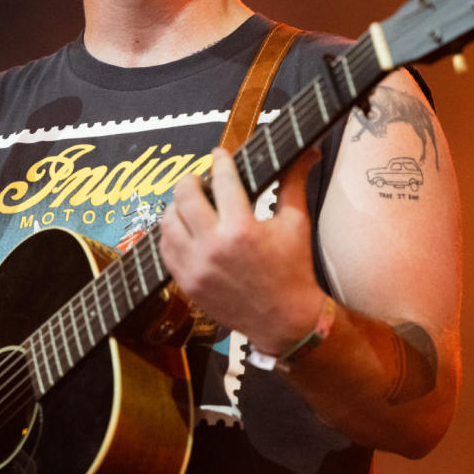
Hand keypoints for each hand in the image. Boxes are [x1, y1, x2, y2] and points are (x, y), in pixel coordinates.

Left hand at [159, 147, 326, 353]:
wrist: (285, 321)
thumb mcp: (296, 223)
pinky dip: (171, 233)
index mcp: (242, 229)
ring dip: (176, 206)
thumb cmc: (293, 270)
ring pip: (168, 221)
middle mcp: (214, 247)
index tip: (219, 155)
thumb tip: (307, 152)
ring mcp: (196, 267)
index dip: (220, 161)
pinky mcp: (187, 283)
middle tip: (199, 178)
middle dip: (191, 180)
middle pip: (185, 196)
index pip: (223, 181)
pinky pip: (166, 249)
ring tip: (189, 202)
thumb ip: (293, 183)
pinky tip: (183, 228)